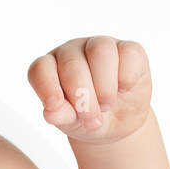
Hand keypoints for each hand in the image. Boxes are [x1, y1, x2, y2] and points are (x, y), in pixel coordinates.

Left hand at [27, 36, 152, 143]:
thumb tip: (51, 112)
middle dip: (82, 95)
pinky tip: (123, 89)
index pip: (41, 68)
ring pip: (100, 51)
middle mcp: (72, 51)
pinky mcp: (129, 49)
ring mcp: (100, 46)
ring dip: (104, 85)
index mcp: (51, 67)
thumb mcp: (71, 123)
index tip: (54, 105)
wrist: (119, 123)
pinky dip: (126, 76)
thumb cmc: (87, 118)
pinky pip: (128, 53)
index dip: (46, 85)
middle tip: (93, 119)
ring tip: (107, 105)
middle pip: (72, 63)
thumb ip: (60, 115)